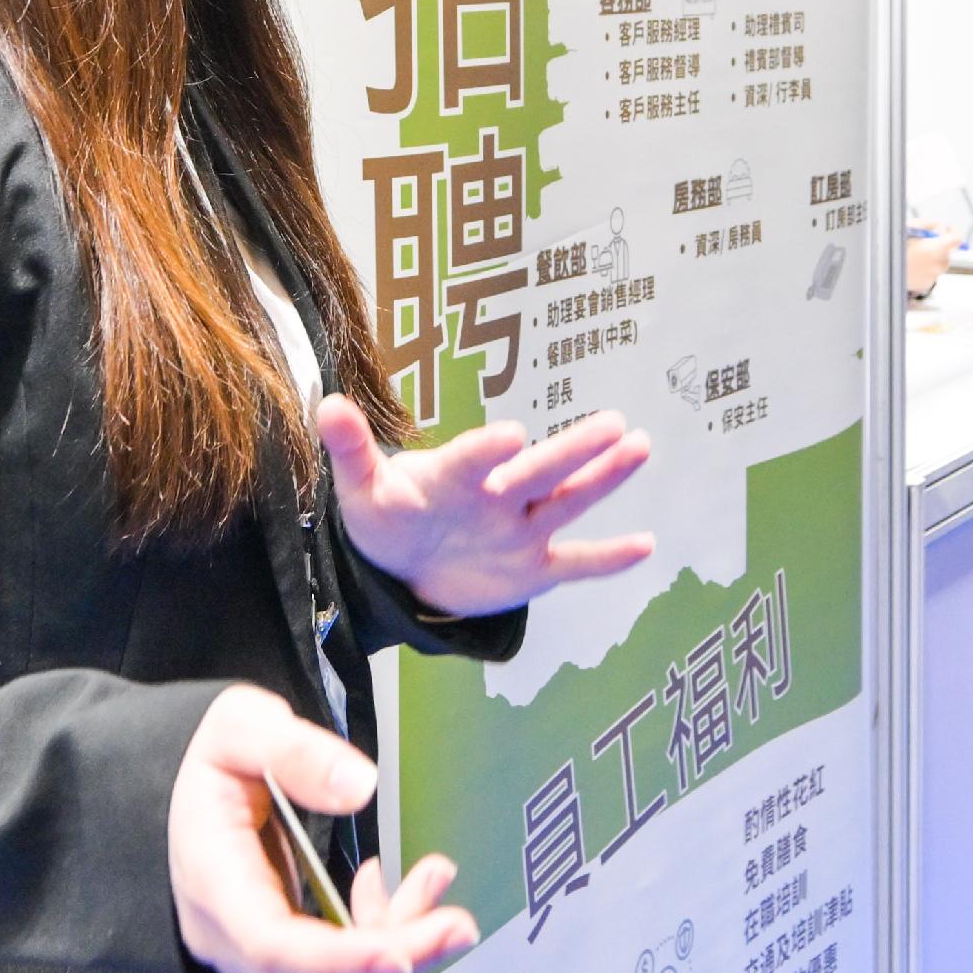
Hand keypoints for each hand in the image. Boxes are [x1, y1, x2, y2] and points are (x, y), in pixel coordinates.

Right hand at [169, 684, 476, 972]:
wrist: (177, 792)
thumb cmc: (212, 760)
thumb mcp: (242, 727)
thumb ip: (294, 751)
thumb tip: (360, 786)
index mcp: (213, 879)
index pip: (273, 944)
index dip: (339, 957)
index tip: (401, 951)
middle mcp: (229, 932)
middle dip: (391, 957)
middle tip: (459, 927)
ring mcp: (253, 947)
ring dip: (396, 938)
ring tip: (437, 878)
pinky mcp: (281, 944)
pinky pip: (336, 957)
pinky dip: (379, 929)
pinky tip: (399, 885)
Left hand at [319, 396, 654, 618]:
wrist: (406, 565)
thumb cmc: (389, 514)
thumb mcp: (363, 487)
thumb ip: (352, 449)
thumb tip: (326, 404)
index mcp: (455, 476)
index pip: (472, 460)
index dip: (487, 450)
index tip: (511, 434)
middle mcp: (497, 496)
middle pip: (540, 472)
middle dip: (575, 449)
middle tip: (612, 423)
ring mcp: (521, 530)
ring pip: (568, 503)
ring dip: (603, 479)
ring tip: (638, 447)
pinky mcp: (533, 568)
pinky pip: (575, 564)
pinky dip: (608, 559)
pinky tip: (646, 546)